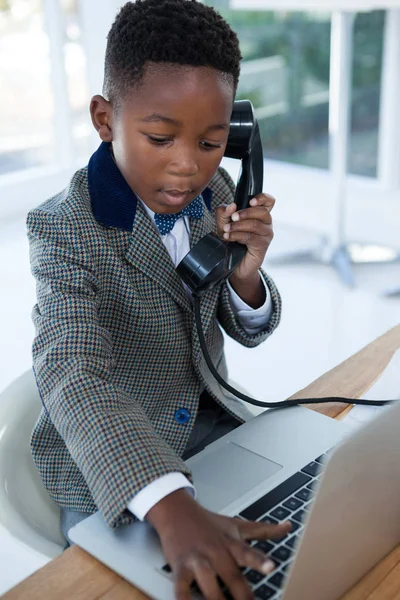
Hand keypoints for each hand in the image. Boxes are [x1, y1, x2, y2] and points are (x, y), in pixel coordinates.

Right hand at [147, 489, 290, 599]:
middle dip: (243, 595)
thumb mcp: (237, 525)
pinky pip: (180, 588)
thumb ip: (264, 530)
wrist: (176, 510)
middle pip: (231, 575)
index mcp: (230, 543)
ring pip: (208, 584)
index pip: (247, 552)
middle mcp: (215, 551)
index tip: (272, 567)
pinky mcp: (178, 567)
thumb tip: (288, 526)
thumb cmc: (209, 522)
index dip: (260, 560)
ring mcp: (196, 560)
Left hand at [215, 194, 274, 307]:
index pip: (269, 201)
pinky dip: (237, 235)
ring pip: (255, 224)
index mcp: (259, 215)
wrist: (233, 264)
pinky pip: (251, 237)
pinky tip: (228, 238)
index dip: (262, 198)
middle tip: (232, 217)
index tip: (250, 201)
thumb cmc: (231, 242)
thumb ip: (224, 213)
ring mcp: (266, 235)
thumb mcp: (224, 224)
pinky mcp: (262, 246)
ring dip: (238, 225)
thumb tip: (231, 206)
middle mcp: (266, 223)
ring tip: (226, 230)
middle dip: (245, 213)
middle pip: (262, 211)